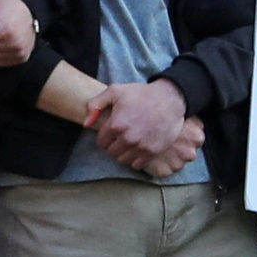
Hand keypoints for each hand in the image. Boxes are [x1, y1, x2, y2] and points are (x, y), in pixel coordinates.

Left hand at [85, 78, 201, 173]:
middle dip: (113, 145)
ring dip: (123, 153)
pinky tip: (138, 148)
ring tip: (129, 143)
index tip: (112, 132)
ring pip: (122, 160)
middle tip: (120, 137)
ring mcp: (141, 147)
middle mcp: (128, 138)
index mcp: (116, 124)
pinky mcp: (153, 152)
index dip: (105, 136)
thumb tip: (86, 124)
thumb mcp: (115, 91)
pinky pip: (136, 165)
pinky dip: (135, 159)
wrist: (170, 99)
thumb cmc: (141, 94)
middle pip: (111, 152)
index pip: (101, 142)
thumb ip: (95, 104)